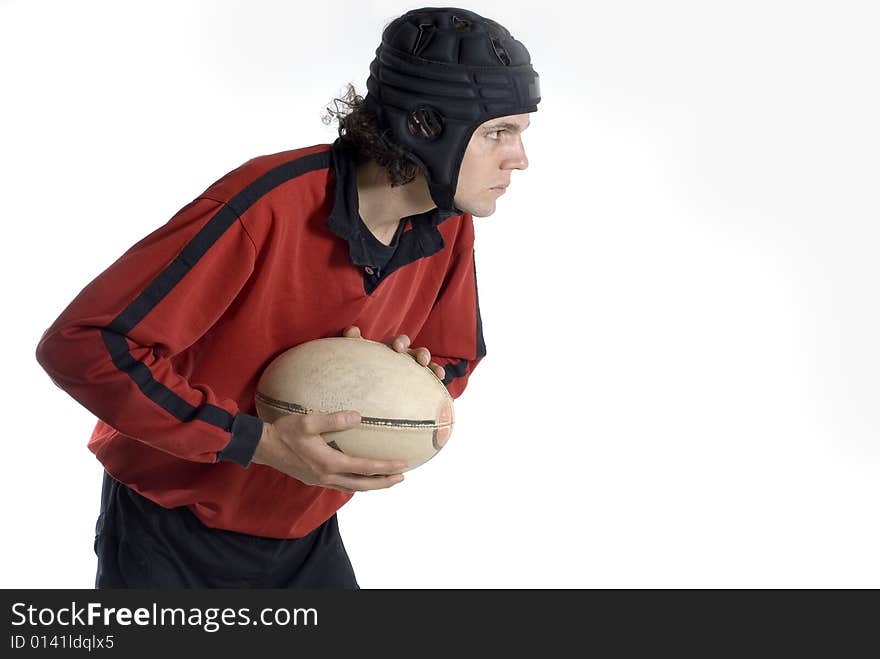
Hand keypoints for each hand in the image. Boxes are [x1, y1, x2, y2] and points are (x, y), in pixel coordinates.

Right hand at [251, 411, 405, 492]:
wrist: (262, 447)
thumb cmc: (284, 432)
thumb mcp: (309, 422)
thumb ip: (334, 419)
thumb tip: (358, 416)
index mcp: (329, 463)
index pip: (364, 468)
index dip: (385, 468)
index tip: (403, 465)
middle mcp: (327, 476)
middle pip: (362, 484)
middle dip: (383, 482)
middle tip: (402, 477)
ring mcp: (320, 480)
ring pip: (352, 487)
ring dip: (371, 485)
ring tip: (386, 480)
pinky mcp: (314, 479)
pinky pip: (342, 485)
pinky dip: (356, 483)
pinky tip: (360, 476)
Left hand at [342, 325, 445, 380]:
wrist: (364, 394)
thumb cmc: (360, 372)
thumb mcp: (356, 357)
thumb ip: (353, 343)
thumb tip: (351, 329)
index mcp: (390, 351)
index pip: (398, 342)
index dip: (400, 343)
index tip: (398, 349)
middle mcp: (404, 359)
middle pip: (417, 352)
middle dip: (420, 353)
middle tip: (421, 361)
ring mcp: (413, 371)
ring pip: (427, 366)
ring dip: (432, 367)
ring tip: (436, 372)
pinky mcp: (418, 384)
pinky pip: (430, 380)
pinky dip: (437, 376)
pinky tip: (440, 379)